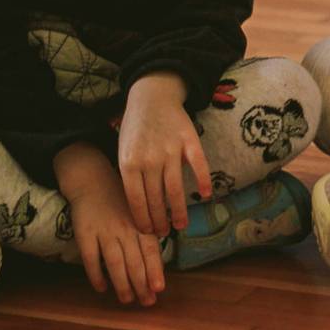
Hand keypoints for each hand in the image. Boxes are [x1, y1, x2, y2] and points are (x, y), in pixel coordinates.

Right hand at [64, 171, 165, 306]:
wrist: (92, 182)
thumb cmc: (121, 203)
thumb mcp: (139, 214)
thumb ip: (147, 236)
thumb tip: (158, 266)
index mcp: (139, 223)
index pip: (150, 250)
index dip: (155, 270)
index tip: (159, 289)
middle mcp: (124, 228)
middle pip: (134, 260)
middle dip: (141, 284)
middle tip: (146, 302)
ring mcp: (104, 232)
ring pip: (115, 262)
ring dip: (122, 284)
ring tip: (127, 300)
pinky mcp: (85, 234)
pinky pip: (91, 258)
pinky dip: (96, 274)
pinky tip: (102, 287)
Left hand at [114, 74, 210, 236]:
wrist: (151, 96)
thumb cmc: (135, 128)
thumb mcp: (123, 151)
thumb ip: (129, 176)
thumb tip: (136, 208)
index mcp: (129, 163)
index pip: (136, 200)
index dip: (143, 219)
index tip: (148, 232)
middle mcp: (149, 159)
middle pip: (156, 198)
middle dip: (160, 220)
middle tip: (164, 233)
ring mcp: (170, 150)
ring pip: (175, 189)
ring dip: (179, 211)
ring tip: (181, 225)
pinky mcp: (189, 141)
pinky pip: (198, 165)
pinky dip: (203, 181)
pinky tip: (206, 195)